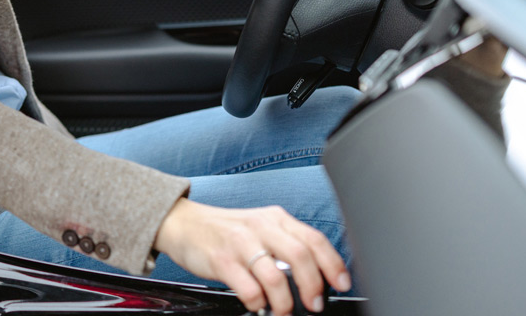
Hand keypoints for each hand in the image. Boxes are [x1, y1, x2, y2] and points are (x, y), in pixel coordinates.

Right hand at [154, 198, 350, 315]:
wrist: (183, 223)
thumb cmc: (227, 230)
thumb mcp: (260, 228)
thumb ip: (286, 244)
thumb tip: (317, 276)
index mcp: (276, 218)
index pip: (314, 239)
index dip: (333, 265)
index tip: (342, 285)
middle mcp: (260, 227)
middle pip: (300, 257)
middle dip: (313, 287)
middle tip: (314, 305)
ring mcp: (240, 243)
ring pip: (276, 277)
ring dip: (285, 302)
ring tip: (283, 311)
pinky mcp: (221, 260)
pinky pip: (249, 289)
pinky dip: (258, 303)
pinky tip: (257, 303)